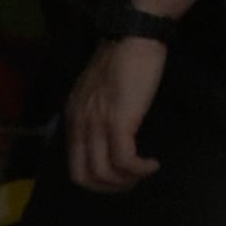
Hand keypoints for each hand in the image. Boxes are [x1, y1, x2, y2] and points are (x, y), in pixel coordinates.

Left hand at [63, 32, 166, 193]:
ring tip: (144, 171)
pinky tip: (152, 164)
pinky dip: (140, 169)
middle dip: (110, 188)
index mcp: (73, 118)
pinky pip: (125, 161)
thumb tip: (109, 137)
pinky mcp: (118, 122)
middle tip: (132, 181)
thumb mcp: (100, 91)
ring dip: (127, 181)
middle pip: (85, 177)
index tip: (120, 176)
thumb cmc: (122, 60)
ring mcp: (97, 124)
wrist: (133, 37)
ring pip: (104, 174)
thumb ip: (97, 114)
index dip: (98, 180)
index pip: (74, 166)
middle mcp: (79, 124)